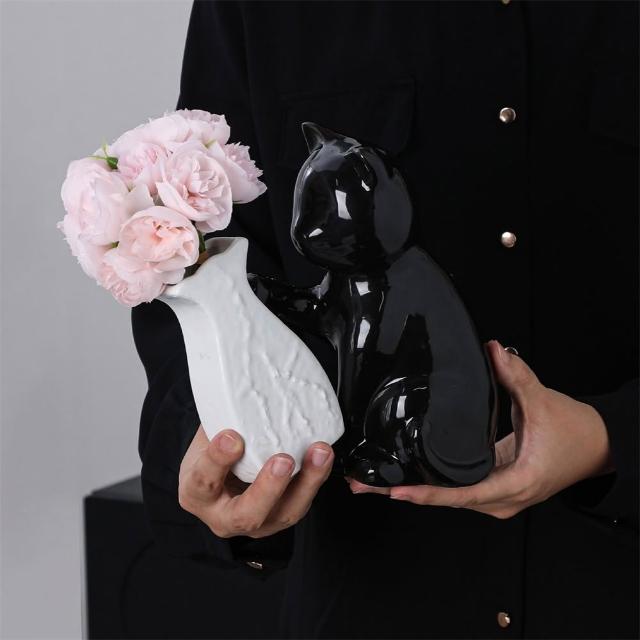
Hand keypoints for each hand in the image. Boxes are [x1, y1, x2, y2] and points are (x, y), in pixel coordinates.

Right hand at [179, 426, 333, 537]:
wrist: (218, 476)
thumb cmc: (211, 452)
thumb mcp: (206, 435)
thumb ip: (220, 419)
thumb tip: (238, 384)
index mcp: (196, 494)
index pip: (203, 481)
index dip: (217, 460)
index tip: (231, 436)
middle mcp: (224, 516)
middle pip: (246, 514)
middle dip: (269, 487)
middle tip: (283, 460)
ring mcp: (258, 521)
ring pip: (284, 512)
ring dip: (307, 482)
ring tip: (319, 453)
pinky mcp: (282, 515)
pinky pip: (302, 501)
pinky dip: (316, 478)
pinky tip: (323, 457)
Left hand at [347, 340, 612, 518]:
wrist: (598, 446)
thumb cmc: (576, 434)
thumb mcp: (544, 403)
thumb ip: (517, 376)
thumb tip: (494, 351)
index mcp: (514, 484)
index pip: (462, 494)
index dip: (427, 493)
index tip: (396, 491)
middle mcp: (501, 498)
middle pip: (445, 499)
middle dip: (403, 493)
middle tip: (363, 484)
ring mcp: (496, 495)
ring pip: (448, 497)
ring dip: (411, 489)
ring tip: (373, 483)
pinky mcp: (493, 486)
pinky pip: (456, 489)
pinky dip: (428, 484)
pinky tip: (403, 476)